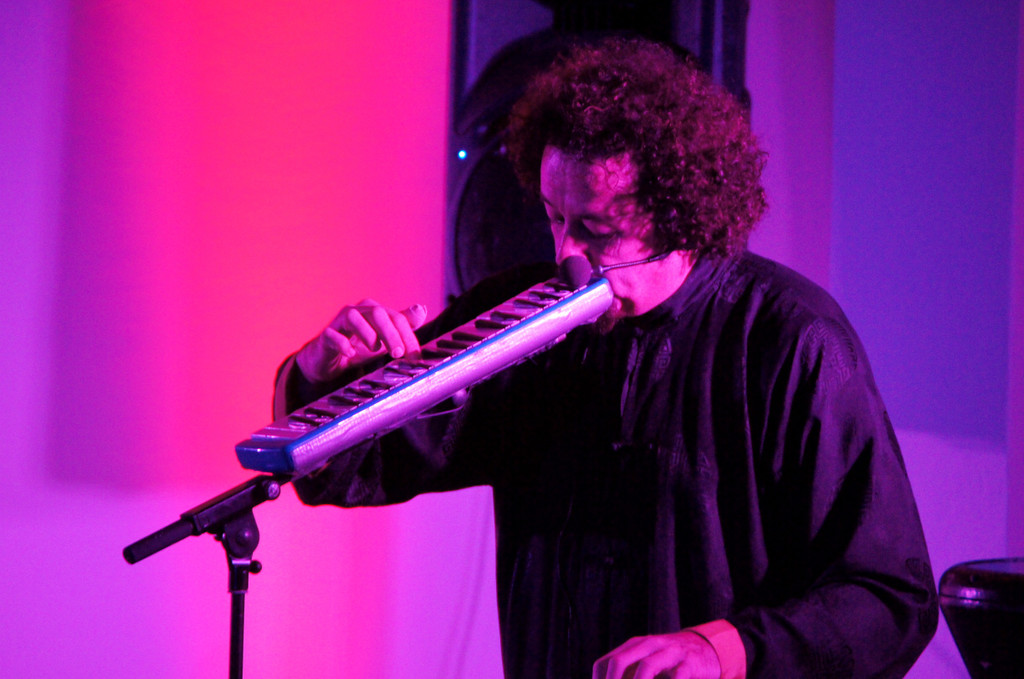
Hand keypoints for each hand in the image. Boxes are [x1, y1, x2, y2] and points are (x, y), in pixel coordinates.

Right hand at [295, 299, 427, 383]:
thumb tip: (421, 308)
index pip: (396, 317)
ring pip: (353, 317)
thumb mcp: (385, 340)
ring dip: (368, 334)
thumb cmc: (359, 347)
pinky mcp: (326, 336)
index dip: (408, 336)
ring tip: (375, 350)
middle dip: (391, 333)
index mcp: (375, 311)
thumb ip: (404, 326)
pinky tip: (351, 353)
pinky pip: (332, 335)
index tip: (415, 356)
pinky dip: (343, 343)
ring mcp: (339, 322)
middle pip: (377, 314)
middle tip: (398, 353)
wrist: (330, 361)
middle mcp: (358, 311)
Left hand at [593, 631, 720, 678]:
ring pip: (647, 667)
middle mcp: (649, 645)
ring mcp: (669, 652)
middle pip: (620, 661)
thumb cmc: (668, 662)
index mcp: (633, 646)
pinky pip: (677, 677)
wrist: (705, 649)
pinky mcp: (689, 663)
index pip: (604, 663)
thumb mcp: (645, 662)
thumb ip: (628, 675)